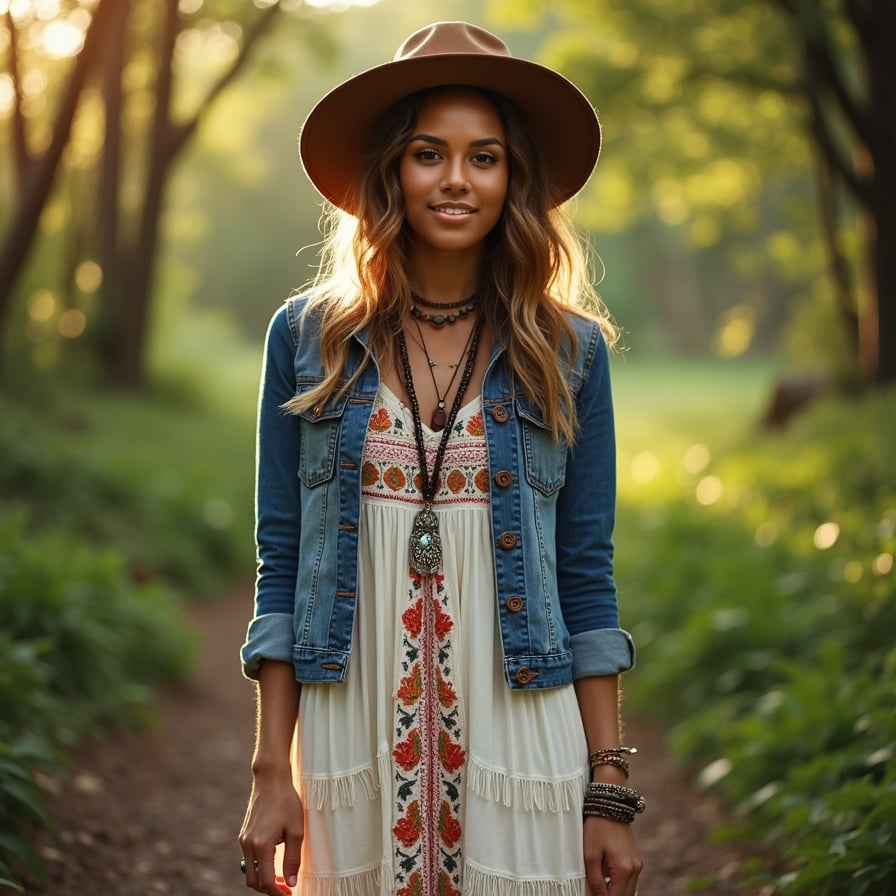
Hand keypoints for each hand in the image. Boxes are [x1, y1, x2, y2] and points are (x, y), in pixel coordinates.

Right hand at [238, 771, 303, 894]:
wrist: (271, 780)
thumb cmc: (286, 802)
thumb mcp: (296, 830)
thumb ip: (293, 859)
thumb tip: (290, 883)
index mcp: (261, 845)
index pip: (266, 881)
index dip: (277, 893)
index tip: (288, 895)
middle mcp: (248, 844)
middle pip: (253, 881)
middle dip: (268, 889)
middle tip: (285, 888)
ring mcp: (243, 839)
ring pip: (249, 871)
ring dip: (262, 879)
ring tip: (281, 878)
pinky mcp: (243, 834)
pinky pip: (248, 859)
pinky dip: (259, 866)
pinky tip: (274, 862)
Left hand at [583, 816, 642, 895]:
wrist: (610, 805)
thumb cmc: (598, 828)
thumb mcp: (590, 854)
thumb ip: (595, 880)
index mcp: (624, 869)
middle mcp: (635, 869)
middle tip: (597, 893)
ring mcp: (638, 864)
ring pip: (629, 890)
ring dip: (616, 892)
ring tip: (602, 887)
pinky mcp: (637, 859)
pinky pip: (630, 880)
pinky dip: (620, 884)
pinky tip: (607, 879)